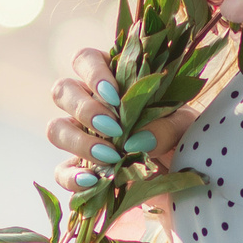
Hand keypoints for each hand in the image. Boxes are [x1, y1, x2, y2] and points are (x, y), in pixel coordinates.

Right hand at [48, 48, 198, 196]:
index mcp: (112, 80)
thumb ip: (167, 126)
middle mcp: (90, 104)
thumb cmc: (184, 138)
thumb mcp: (186, 126)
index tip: (114, 96)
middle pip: (62, 91)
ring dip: (78, 141)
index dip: (93, 74)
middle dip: (85, 109)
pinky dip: (72, 177)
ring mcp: (81, 137)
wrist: (186, 177)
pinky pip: (61, 172)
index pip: (86, 60)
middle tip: (113, 128)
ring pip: (56, 129)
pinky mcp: (81, 170)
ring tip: (109, 156)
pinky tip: (93, 182)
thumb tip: (137, 137)